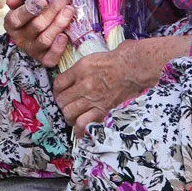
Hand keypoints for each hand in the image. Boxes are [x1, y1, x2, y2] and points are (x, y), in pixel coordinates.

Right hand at [2, 0, 74, 68]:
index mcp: (12, 24)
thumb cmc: (34, 14)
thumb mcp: (24, 4)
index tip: (43, 0)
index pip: (16, 18)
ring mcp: (33, 50)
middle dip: (52, 10)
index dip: (29, 10)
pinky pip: (51, 57)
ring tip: (69, 10)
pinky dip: (58, 47)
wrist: (41, 34)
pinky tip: (65, 36)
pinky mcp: (45, 59)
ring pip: (45, 39)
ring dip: (58, 24)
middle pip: (36, 26)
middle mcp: (20, 39)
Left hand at [51, 36, 191, 129]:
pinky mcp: (102, 109)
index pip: (57, 83)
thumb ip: (78, 70)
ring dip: (68, 115)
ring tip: (72, 115)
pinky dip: (80, 129)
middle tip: (67, 104)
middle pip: (61, 100)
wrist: (134, 67)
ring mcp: (92, 98)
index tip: (60, 92)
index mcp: (79, 70)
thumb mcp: (92, 58)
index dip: (56, 90)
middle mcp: (83, 84)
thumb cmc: (116, 60)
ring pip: (69, 112)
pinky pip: (84, 123)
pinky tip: (80, 131)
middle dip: (61, 103)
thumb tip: (69, 79)